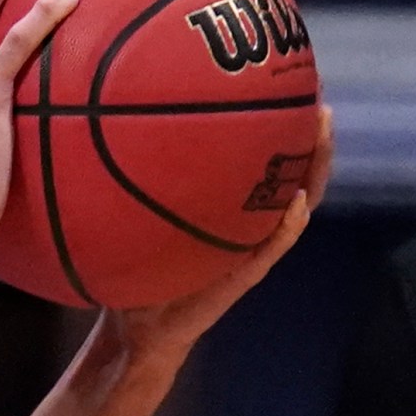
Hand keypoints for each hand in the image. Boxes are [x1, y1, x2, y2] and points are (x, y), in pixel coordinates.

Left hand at [106, 106, 332, 363]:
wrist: (137, 327)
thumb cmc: (134, 270)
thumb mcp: (130, 220)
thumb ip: (126, 186)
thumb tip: (95, 132)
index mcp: (231, 210)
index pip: (265, 163)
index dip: (282, 129)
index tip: (290, 88)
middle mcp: (251, 225)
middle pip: (295, 175)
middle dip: (313, 140)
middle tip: (319, 101)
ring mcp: (254, 249)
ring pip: (298, 205)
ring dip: (314, 170)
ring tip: (320, 133)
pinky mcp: (245, 276)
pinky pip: (273, 247)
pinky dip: (287, 226)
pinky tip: (295, 203)